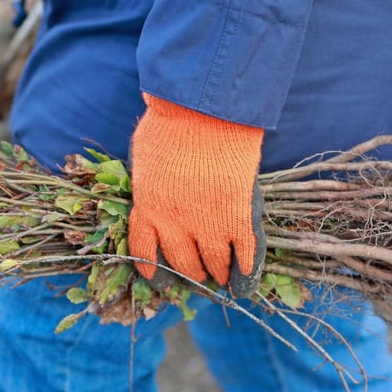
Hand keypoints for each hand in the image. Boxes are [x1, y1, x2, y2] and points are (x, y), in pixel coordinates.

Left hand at [128, 94, 265, 293]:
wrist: (202, 111)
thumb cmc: (169, 122)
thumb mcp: (145, 155)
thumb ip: (148, 180)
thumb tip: (151, 189)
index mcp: (148, 208)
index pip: (145, 251)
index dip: (153, 269)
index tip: (159, 279)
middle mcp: (174, 223)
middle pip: (182, 262)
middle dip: (191, 273)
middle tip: (199, 277)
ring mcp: (208, 222)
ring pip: (214, 262)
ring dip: (218, 274)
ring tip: (221, 279)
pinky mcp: (238, 216)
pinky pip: (244, 254)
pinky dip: (246, 271)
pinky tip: (244, 280)